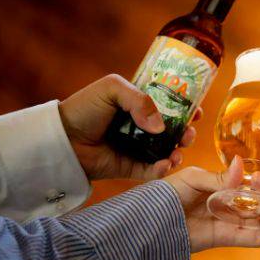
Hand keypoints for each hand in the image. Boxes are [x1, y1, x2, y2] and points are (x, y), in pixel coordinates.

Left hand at [60, 74, 201, 180]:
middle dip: (186, 133)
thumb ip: (140, 100)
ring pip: (167, 152)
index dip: (186, 109)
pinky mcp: (131, 168)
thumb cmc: (84, 108)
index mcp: (140, 106)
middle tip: (188, 134)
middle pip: (174, 131)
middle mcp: (142, 127)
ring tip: (177, 153)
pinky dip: (162, 170)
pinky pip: (152, 171)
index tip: (196, 112)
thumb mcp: (113, 88)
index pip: (170, 107)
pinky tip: (165, 164)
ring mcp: (138, 148)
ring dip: (178, 153)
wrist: (62, 137)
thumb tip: (160, 127)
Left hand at [166, 156, 259, 252]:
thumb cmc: (167, 194)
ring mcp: (231, 222)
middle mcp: (231, 205)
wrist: (150, 220)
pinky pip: (253, 239)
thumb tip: (242, 163)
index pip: (254, 184)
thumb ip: (220, 177)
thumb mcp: (194, 178)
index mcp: (225, 188)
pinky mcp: (227, 239)